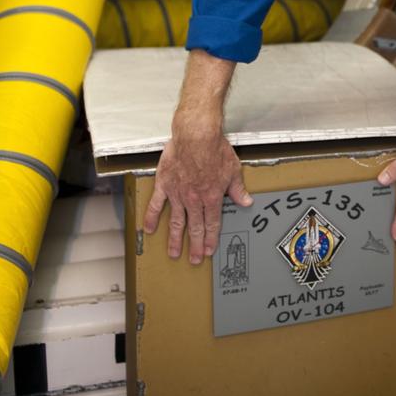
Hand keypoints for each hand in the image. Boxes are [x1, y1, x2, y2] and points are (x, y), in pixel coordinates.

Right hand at [144, 128, 252, 264]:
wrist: (196, 136)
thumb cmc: (215, 149)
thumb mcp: (233, 170)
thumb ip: (237, 189)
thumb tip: (246, 201)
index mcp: (212, 197)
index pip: (212, 224)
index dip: (210, 239)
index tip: (208, 251)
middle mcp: (194, 199)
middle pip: (194, 227)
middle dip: (194, 245)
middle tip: (194, 260)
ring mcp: (178, 194)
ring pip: (176, 222)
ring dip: (175, 239)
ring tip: (174, 253)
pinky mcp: (164, 184)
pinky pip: (156, 204)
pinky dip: (152, 217)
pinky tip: (150, 229)